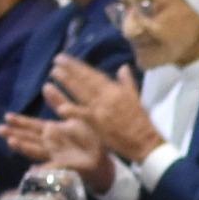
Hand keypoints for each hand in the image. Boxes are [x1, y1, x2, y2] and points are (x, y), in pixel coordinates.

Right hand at [0, 110, 114, 192]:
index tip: (6, 116)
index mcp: (51, 131)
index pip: (32, 125)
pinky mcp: (63, 165)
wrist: (101, 158)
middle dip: (15, 133)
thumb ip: (59, 103)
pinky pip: (52, 168)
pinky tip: (32, 169)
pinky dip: (42, 169)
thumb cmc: (87, 137)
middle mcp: (49, 143)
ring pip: (36, 150)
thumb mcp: (73, 116)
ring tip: (11, 141)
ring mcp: (54, 155)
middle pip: (29, 138)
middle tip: (0, 129)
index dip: (20, 121)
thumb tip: (46, 86)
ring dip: (23, 147)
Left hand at [45, 55, 162, 164]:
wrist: (144, 140)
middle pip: (85, 80)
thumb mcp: (135, 97)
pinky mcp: (99, 124)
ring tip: (54, 73)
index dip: (78, 66)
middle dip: (70, 69)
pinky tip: (61, 108)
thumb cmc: (139, 120)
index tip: (65, 59)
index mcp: (114, 90)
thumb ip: (126, 81)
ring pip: (82, 92)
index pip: (93, 74)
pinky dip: (73, 111)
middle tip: (57, 60)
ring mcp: (101, 109)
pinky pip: (83, 116)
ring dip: (68, 82)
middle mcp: (107, 96)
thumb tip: (123, 67)